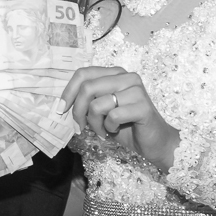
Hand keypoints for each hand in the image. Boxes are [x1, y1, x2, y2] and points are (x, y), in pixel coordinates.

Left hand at [60, 66, 179, 172]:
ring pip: (97, 104)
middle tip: (80, 127)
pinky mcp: (142, 106)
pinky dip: (108, 128)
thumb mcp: (102, 110)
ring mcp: (136, 90)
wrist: (154, 142)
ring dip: (94, 123)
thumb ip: (88, 101)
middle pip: (87, 87)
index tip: (61, 109)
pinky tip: (115, 130)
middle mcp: (126, 77)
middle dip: (78, 111)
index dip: (68, 91)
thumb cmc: (126, 126)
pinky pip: (112, 116)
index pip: (83, 73)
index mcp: (115, 73)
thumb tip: (64, 104)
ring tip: (102, 131)